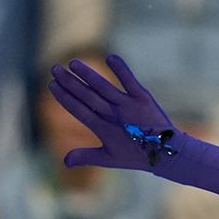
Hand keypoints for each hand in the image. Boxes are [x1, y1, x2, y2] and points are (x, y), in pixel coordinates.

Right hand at [47, 55, 181, 172]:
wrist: (166, 152)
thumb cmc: (135, 155)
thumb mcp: (109, 158)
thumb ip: (86, 157)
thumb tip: (65, 161)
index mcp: (104, 130)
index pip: (79, 110)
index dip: (65, 98)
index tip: (52, 85)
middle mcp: (114, 116)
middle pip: (87, 96)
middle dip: (70, 83)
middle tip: (54, 69)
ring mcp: (129, 106)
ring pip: (104, 87)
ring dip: (87, 74)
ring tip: (72, 63)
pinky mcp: (143, 98)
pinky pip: (130, 81)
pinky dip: (121, 70)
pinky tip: (110, 57)